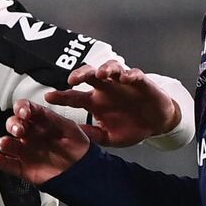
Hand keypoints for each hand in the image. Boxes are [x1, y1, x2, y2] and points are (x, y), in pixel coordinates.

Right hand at [0, 100, 93, 184]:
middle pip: (13, 125)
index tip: (25, 112)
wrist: (84, 172)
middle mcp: (32, 136)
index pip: (25, 110)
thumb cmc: (80, 149)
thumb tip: (36, 110)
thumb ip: (51, 118)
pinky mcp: (24, 168)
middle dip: (13, 125)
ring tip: (7, 143)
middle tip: (20, 129)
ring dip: (4, 142)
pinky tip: (0, 158)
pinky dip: (2, 161)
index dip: (22, 108)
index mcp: (41, 123)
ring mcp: (27, 152)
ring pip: (8, 144)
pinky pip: (8, 164)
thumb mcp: (69, 128)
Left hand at [45, 61, 179, 147]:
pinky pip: (135, 74)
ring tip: (101, 74)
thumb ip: (92, 135)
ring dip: (105, 69)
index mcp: (95, 102)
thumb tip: (73, 135)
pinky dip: (130, 74)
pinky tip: (125, 78)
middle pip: (90, 74)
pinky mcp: (141, 82)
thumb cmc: (131, 128)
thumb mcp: (109, 137)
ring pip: (111, 68)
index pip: (75, 96)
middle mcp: (106, 89)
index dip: (61, 96)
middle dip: (81, 74)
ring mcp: (123, 83)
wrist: (156, 125)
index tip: (49, 97)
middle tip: (73, 80)